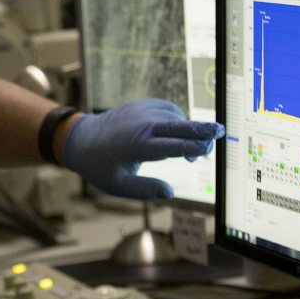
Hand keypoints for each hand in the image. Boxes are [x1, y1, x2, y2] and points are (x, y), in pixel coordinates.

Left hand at [62, 98, 224, 199]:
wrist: (80, 139)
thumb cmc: (99, 166)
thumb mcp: (118, 185)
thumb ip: (144, 190)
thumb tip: (170, 193)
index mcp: (136, 146)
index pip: (170, 146)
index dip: (190, 147)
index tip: (206, 149)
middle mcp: (140, 125)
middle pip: (176, 125)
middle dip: (200, 128)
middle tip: (220, 132)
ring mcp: (141, 111)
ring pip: (174, 117)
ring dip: (189, 130)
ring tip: (196, 150)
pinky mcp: (141, 105)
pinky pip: (167, 109)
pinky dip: (178, 120)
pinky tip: (180, 135)